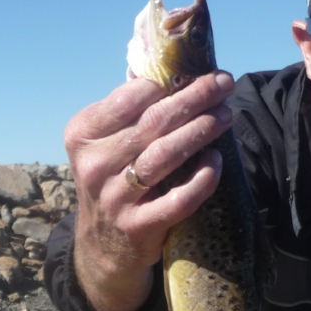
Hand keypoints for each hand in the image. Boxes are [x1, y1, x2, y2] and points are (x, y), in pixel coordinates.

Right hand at [64, 71, 234, 310]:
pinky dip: (201, 179)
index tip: (200, 72)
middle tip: (224, 84)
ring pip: (165, 156)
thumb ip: (129, 109)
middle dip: (194, 99)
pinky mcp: (139, 226)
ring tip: (226, 115)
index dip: (168, 83)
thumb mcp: (105, 142)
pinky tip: (216, 161)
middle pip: (153, 123)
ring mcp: (116, 198)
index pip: (129, 98)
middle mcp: (95, 165)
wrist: (103, 243)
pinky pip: (178, 200)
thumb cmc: (113, 177)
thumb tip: (168, 67)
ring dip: (201, 131)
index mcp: (83, 135)